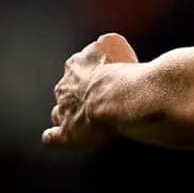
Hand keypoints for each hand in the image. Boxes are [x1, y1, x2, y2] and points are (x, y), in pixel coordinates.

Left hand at [42, 32, 138, 147]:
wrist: (122, 99)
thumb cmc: (128, 77)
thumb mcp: (122, 55)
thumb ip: (124, 55)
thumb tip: (140, 58)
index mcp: (77, 65)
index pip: (76, 68)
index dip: (88, 76)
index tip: (101, 80)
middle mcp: (65, 86)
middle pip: (66, 90)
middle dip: (77, 95)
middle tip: (96, 100)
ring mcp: (64, 110)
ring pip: (59, 111)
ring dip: (68, 114)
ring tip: (80, 118)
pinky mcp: (67, 131)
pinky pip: (53, 136)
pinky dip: (54, 137)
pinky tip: (55, 137)